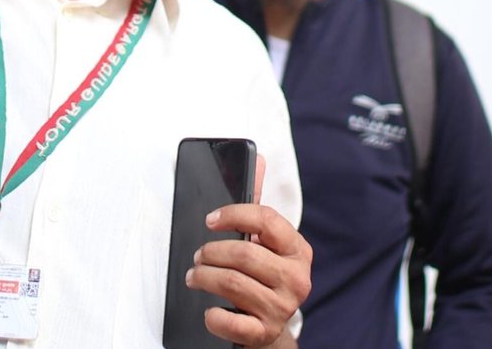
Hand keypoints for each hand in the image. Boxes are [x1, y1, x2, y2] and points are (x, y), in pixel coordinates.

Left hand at [187, 154, 311, 347]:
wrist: (269, 329)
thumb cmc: (263, 276)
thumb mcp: (265, 241)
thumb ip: (257, 204)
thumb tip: (258, 159)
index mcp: (297, 249)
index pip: (266, 220)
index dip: (233, 214)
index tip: (210, 219)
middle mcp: (296, 278)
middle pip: (245, 253)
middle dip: (211, 251)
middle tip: (197, 254)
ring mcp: (282, 308)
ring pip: (234, 284)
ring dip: (204, 277)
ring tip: (194, 275)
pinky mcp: (265, 333)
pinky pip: (234, 324)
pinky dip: (215, 316)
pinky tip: (208, 309)